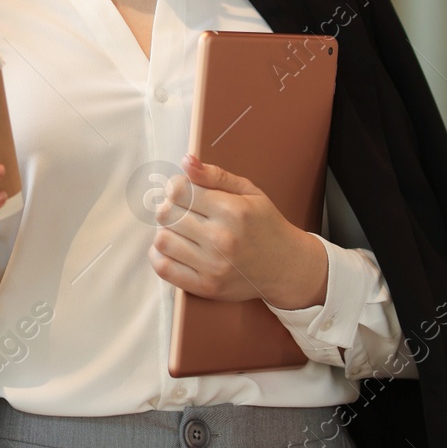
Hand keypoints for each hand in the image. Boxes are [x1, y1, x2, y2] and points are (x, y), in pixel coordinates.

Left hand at [148, 153, 327, 309]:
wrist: (287, 267)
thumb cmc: (266, 225)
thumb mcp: (249, 192)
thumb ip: (215, 175)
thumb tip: (186, 161)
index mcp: (232, 211)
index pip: (179, 190)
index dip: (177, 186)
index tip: (185, 191)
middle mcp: (221, 239)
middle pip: (166, 213)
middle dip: (171, 207)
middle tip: (184, 211)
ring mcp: (213, 266)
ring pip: (162, 240)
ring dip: (166, 231)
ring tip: (181, 230)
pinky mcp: (206, 287)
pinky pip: (163, 268)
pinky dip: (159, 256)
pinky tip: (174, 248)